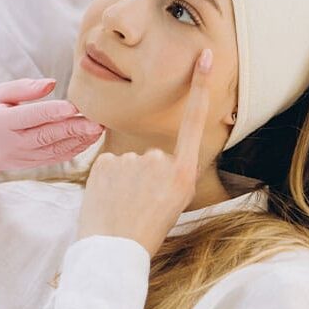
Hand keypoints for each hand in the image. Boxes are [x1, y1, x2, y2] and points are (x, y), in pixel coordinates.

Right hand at [0, 78, 103, 174]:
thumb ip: (23, 88)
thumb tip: (51, 83)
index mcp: (1, 123)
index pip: (30, 117)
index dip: (52, 112)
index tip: (73, 106)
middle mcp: (13, 143)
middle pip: (46, 136)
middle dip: (73, 128)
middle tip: (96, 121)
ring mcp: (23, 156)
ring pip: (55, 149)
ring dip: (78, 140)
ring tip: (98, 129)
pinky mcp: (31, 164)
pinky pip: (55, 158)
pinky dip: (74, 149)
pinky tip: (88, 139)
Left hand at [77, 49, 212, 256]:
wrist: (112, 252)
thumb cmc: (143, 233)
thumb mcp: (169, 204)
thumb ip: (164, 174)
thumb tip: (152, 159)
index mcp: (182, 174)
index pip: (194, 122)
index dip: (198, 87)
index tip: (202, 56)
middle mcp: (161, 162)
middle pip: (152, 156)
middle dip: (144, 176)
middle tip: (139, 205)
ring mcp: (133, 161)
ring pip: (130, 162)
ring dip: (125, 179)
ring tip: (123, 206)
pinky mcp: (106, 162)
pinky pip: (109, 164)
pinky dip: (107, 179)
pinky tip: (108, 199)